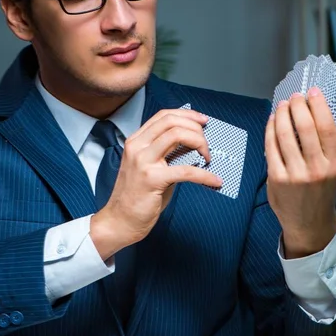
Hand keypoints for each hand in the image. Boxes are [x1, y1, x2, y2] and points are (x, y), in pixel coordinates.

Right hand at [91, 109, 222, 259]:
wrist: (120, 221)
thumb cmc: (138, 196)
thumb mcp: (150, 167)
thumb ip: (167, 153)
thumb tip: (195, 145)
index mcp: (136, 141)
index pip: (163, 116)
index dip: (187, 115)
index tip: (202, 121)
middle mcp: (137, 147)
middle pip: (171, 122)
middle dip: (195, 128)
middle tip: (207, 143)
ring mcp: (143, 161)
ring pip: (177, 135)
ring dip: (200, 143)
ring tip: (208, 158)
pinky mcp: (152, 179)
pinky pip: (186, 171)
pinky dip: (205, 175)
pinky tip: (215, 181)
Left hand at [264, 87, 335, 258]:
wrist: (308, 222)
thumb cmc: (320, 191)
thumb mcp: (333, 169)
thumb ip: (324, 145)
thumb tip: (312, 111)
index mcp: (335, 165)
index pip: (327, 128)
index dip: (319, 105)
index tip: (313, 92)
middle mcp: (317, 170)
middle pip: (305, 127)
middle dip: (298, 105)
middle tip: (295, 96)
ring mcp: (295, 175)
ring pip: (285, 135)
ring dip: (282, 114)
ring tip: (282, 105)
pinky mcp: (277, 179)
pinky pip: (271, 147)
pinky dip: (270, 129)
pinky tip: (272, 121)